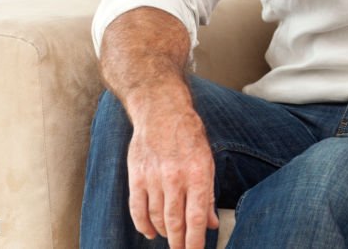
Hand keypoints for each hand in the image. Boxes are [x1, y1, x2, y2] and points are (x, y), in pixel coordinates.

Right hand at [127, 106, 219, 248]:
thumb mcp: (207, 161)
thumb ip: (207, 195)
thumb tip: (210, 223)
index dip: (196, 241)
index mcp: (197, 174)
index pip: (196, 218)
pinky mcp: (136, 177)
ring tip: (171, 239)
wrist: (161, 112)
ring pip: (157, 218)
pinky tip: (150, 232)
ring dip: (164, 233)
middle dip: (179, 242)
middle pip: (175, 222)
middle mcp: (175, 178)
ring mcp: (153, 178)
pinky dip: (143, 224)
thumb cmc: (188, 136)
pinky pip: (137, 209)